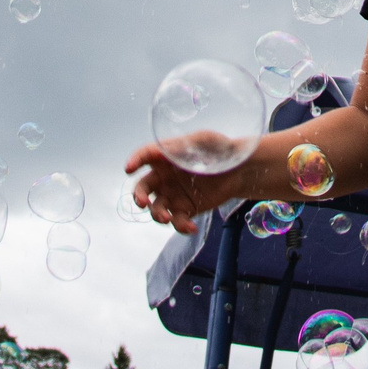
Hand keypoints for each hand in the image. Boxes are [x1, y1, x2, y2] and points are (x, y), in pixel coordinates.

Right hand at [125, 143, 247, 233]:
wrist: (239, 170)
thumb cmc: (220, 149)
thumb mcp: (204, 141)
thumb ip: (186, 146)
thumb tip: (169, 151)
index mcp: (165, 155)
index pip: (145, 155)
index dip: (135, 160)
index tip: (128, 168)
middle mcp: (164, 176)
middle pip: (142, 187)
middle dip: (139, 197)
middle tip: (143, 203)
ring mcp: (172, 194)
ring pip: (156, 208)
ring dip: (158, 215)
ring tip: (168, 219)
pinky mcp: (184, 209)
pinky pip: (177, 220)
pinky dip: (181, 226)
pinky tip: (191, 227)